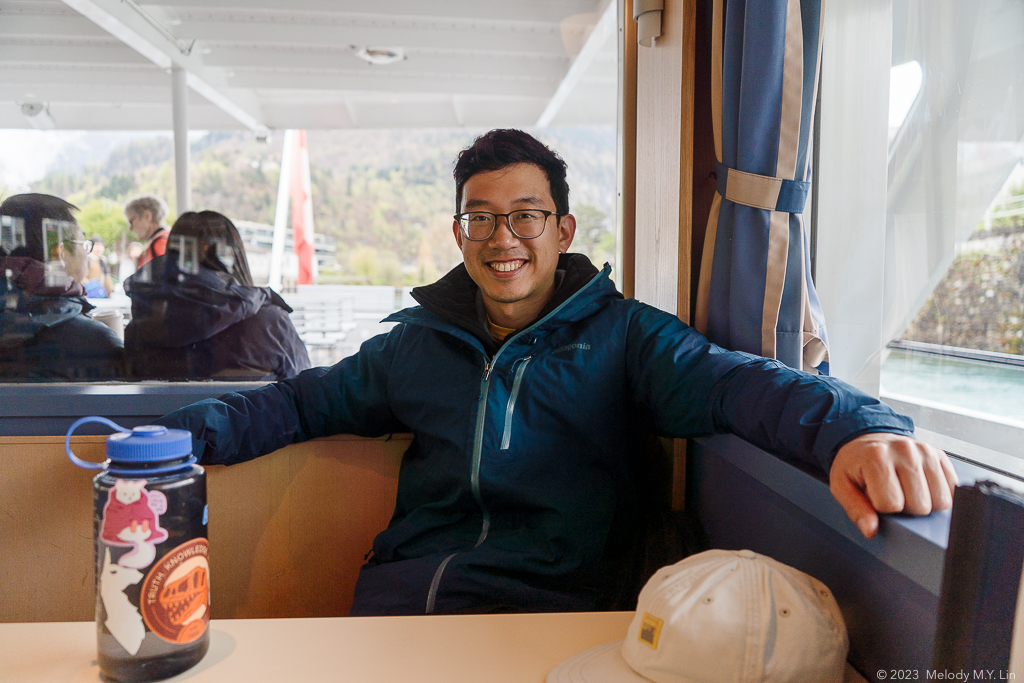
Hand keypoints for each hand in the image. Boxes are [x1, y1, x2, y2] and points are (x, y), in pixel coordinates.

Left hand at [830, 432, 958, 538]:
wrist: (866, 439)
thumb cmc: (855, 463)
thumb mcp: (842, 485)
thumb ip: (855, 509)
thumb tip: (870, 530)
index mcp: (876, 456)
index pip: (891, 504)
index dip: (882, 508)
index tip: (875, 497)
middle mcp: (905, 450)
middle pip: (920, 505)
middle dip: (905, 508)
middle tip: (892, 494)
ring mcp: (925, 451)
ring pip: (941, 501)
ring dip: (924, 503)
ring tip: (906, 490)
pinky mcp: (939, 455)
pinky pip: (953, 489)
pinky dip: (938, 494)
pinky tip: (920, 486)